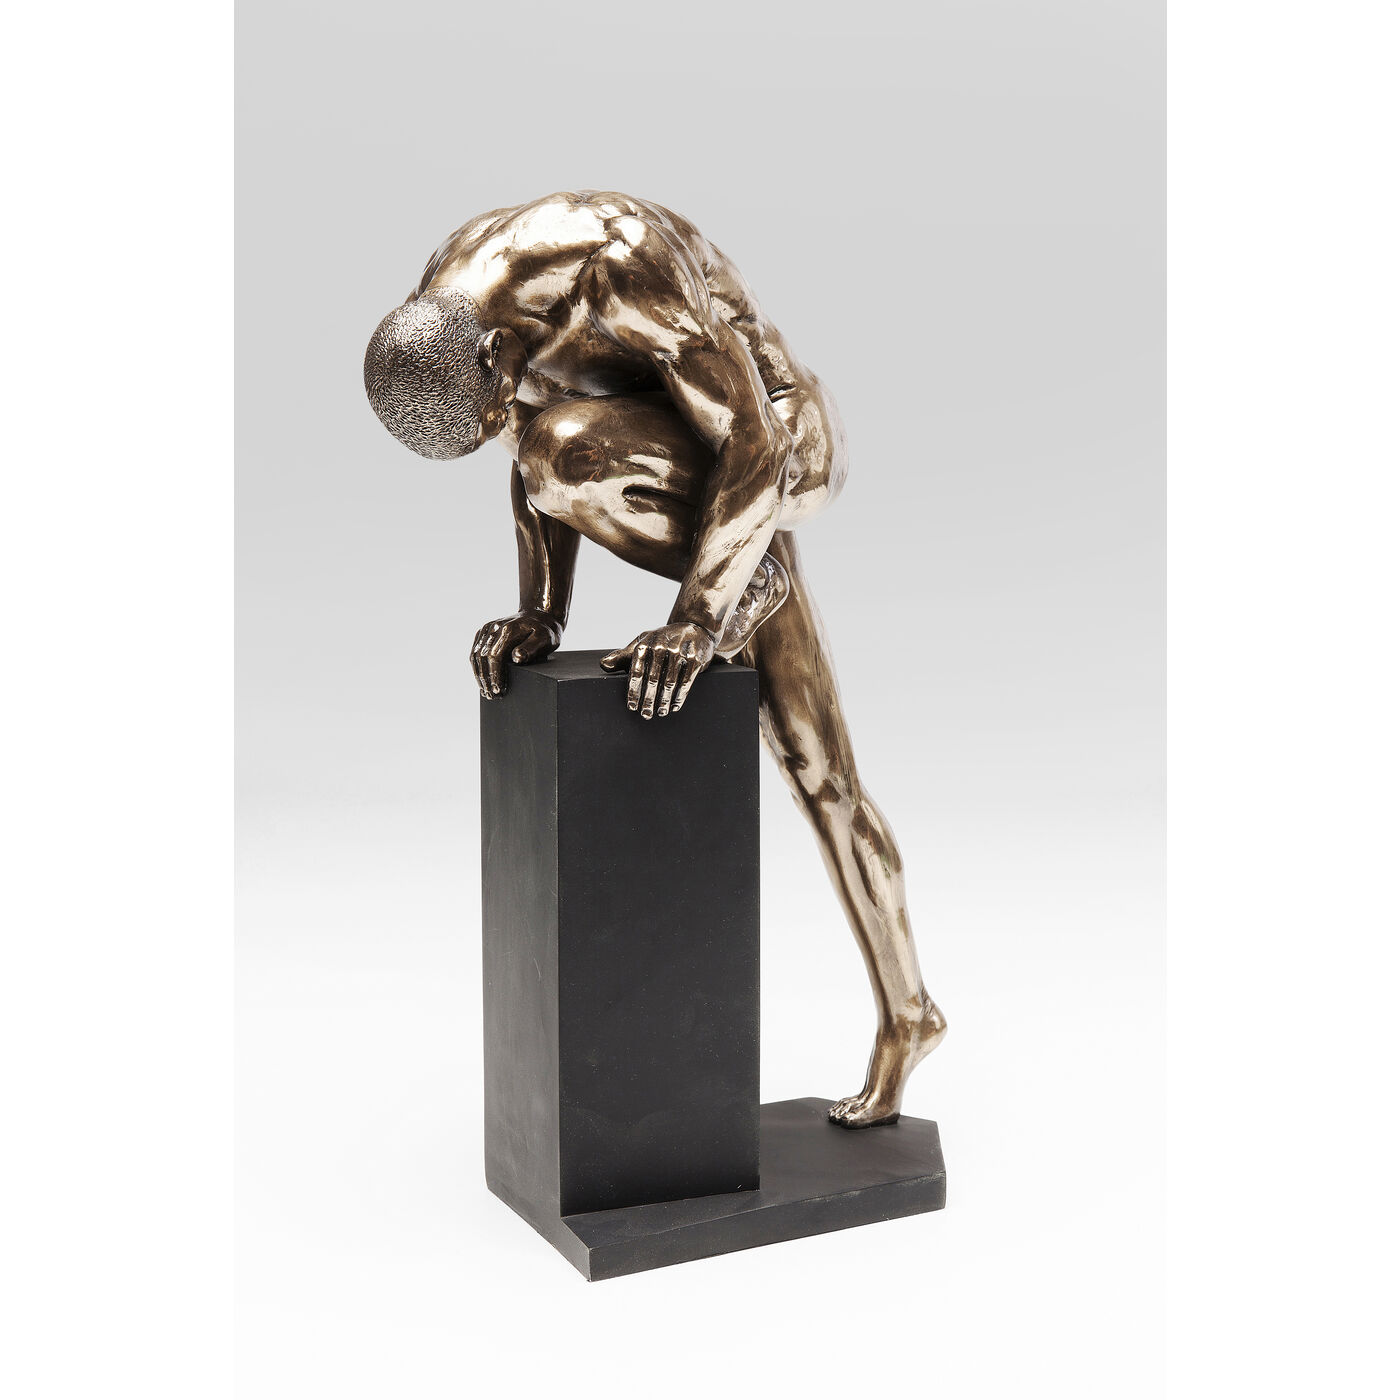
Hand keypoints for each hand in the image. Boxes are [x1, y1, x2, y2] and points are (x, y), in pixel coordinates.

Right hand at [471, 610, 560, 697]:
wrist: (539, 615)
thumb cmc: (544, 631)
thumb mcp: (545, 639)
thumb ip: (531, 648)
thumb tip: (517, 658)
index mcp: (509, 630)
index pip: (495, 656)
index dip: (495, 675)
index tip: (498, 690)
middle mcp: (494, 628)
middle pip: (483, 657)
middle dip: (486, 679)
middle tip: (492, 696)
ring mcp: (488, 628)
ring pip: (476, 655)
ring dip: (479, 675)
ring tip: (486, 692)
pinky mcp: (484, 631)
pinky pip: (475, 650)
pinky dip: (477, 667)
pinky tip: (482, 679)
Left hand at [599, 622, 715, 718]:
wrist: (695, 628)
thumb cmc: (663, 640)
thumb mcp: (642, 643)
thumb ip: (623, 655)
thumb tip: (603, 665)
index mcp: (645, 643)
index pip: (636, 671)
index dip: (633, 691)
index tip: (631, 707)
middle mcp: (662, 645)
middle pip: (652, 679)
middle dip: (648, 700)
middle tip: (645, 715)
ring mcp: (679, 651)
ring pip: (669, 683)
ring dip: (663, 701)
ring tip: (660, 713)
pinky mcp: (695, 658)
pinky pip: (686, 682)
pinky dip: (679, 697)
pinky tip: (674, 707)